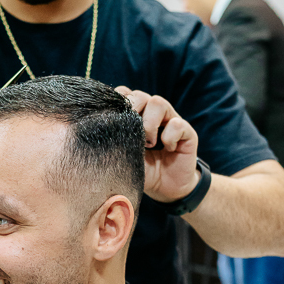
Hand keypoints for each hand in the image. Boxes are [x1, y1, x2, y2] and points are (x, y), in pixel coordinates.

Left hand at [115, 88, 199, 202]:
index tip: (114, 123)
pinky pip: (177, 124)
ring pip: (158, 103)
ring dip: (149, 124)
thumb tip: (96, 132)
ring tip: (149, 144)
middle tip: (131, 134)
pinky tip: (168, 149)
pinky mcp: (186, 132)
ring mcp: (170, 120)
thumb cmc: (143, 171)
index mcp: (136, 116)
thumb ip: (113, 143)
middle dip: (132, 112)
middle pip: (140, 95)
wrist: (165, 189)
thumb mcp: (124, 157)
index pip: (124, 94)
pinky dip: (169, 137)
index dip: (118, 103)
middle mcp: (152, 114)